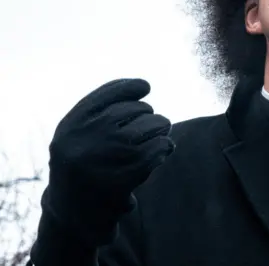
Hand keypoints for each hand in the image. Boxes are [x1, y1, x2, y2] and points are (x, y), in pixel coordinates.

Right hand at [42, 79, 174, 245]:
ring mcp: (105, 155)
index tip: (146, 87)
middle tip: (150, 127)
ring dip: (161, 129)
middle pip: (137, 108)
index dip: (132, 86)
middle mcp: (86, 136)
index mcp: (71, 124)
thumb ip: (102, 108)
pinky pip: (158, 148)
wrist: (74, 215)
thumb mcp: (78, 135)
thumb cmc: (83, 167)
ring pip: (152, 125)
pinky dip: (165, 147)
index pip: (109, 92)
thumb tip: (144, 85)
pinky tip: (161, 153)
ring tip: (158, 139)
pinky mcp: (124, 176)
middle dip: (149, 115)